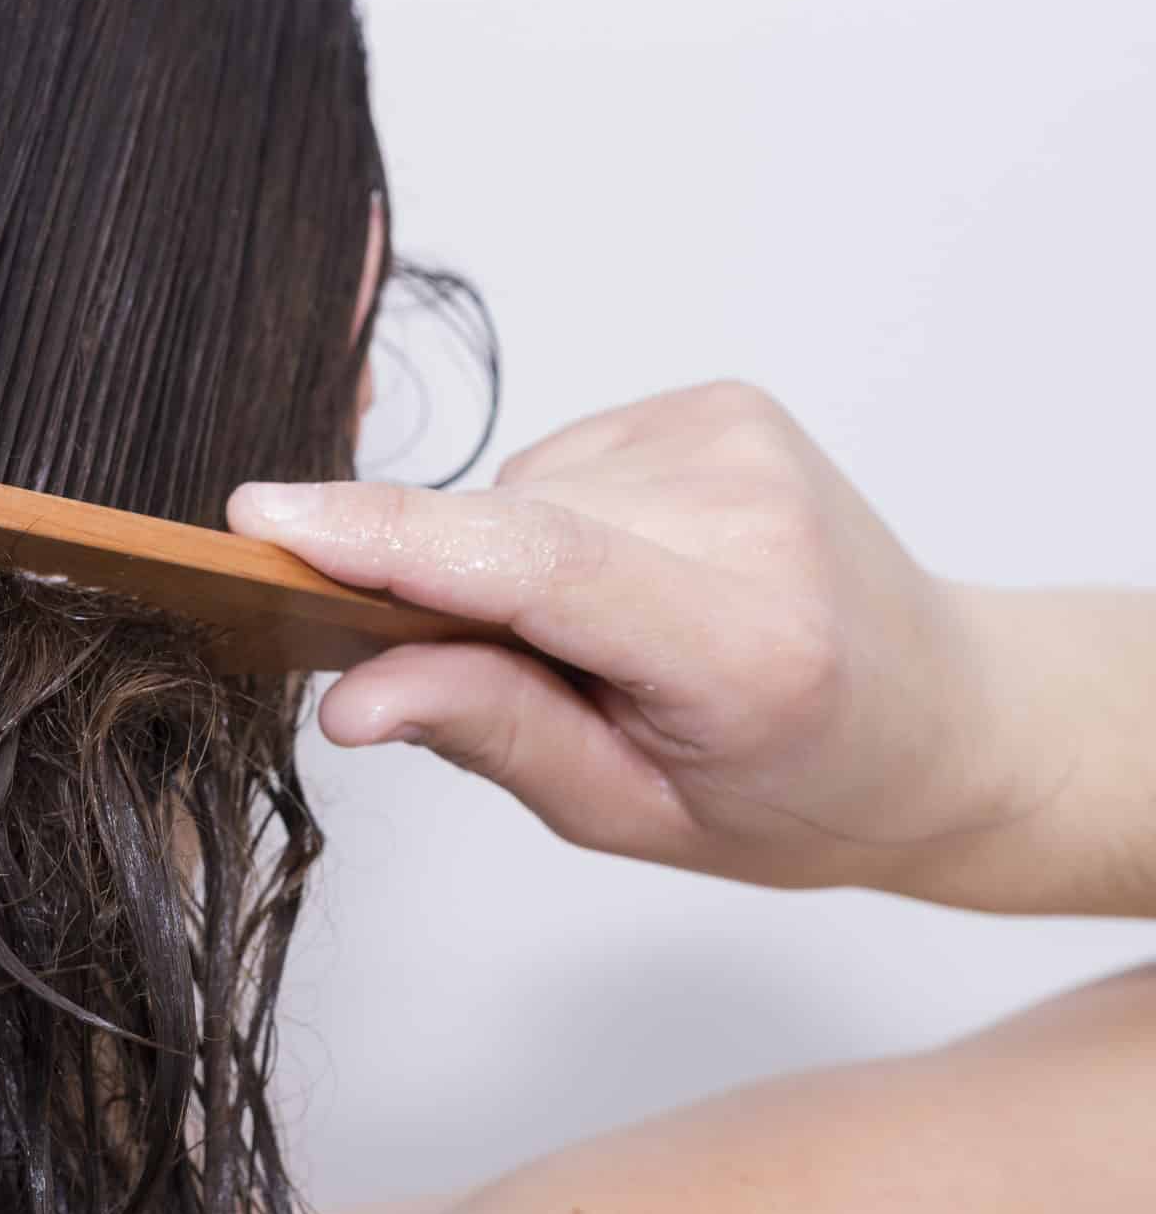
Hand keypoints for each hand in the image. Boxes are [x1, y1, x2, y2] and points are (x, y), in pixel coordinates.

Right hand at [227, 381, 1060, 908]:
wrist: (950, 718)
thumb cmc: (800, 787)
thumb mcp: (636, 814)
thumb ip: (492, 734)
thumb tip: (348, 694)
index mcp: (746, 642)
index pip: (532, 564)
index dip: (387, 538)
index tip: (264, 521)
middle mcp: (750, 515)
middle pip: (503, 526)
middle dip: (446, 594)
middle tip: (532, 682)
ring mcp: (738, 438)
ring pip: (517, 492)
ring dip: (514, 564)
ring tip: (613, 637)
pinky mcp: (719, 399)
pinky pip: (556, 462)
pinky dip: (554, 523)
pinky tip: (633, 576)